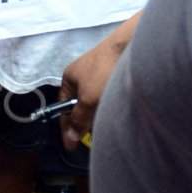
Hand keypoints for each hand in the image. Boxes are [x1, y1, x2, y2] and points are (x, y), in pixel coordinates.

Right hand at [57, 15, 139, 147]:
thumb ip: (79, 119)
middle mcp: (82, 76)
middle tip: (88, 140)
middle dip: (82, 123)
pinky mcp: (113, 74)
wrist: (128, 46)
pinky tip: (114, 114)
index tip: (71, 146)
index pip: (62, 108)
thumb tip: (70, 137)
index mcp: (69, 79)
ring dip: (96, 115)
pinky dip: (107, 107)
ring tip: (103, 130)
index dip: (66, 128)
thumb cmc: (102, 72)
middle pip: (78, 106)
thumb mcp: (88, 99)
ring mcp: (98, 74)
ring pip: (93, 102)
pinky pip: (106, 97)